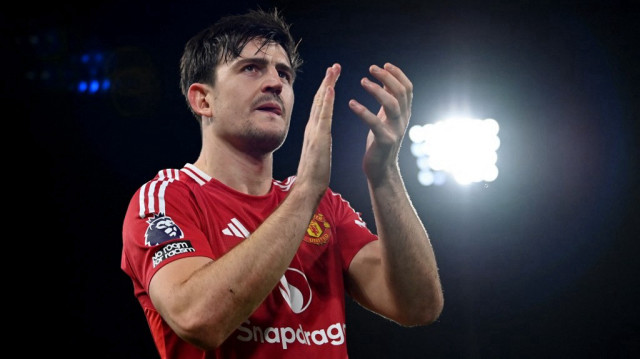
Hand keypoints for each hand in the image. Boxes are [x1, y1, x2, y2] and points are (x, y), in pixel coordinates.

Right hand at [296, 63, 340, 194]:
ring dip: (326, 85)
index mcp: (314, 131)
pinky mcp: (318, 139)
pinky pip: (323, 116)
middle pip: (319, 100)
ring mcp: (314, 132)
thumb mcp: (319, 152)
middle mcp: (312, 128)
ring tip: (333, 70)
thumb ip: (319, 142)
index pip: (320, 106)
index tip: (332, 77)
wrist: (308, 188)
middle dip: (326, 81)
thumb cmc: (315, 175)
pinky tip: (330, 89)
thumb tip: (321, 137)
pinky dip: (326, 101)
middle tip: (334, 66)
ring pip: (320, 103)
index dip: (325, 90)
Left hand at [348, 63, 412, 183]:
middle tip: (371, 68)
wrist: (381, 169)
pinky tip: (351, 103)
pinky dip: (363, 111)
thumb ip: (389, 99)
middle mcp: (403, 120)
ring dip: (377, 90)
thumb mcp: (387, 117)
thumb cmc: (381, 140)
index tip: (384, 64)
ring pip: (392, 105)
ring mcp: (395, 130)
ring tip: (362, 81)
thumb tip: (386, 78)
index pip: (407, 88)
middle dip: (387, 77)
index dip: (398, 74)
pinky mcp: (385, 141)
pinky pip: (375, 123)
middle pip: (401, 93)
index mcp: (404, 113)